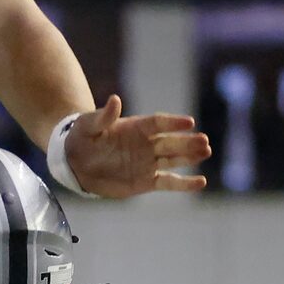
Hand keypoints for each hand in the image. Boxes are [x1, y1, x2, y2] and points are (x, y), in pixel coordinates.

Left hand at [64, 96, 210, 197]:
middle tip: (204, 141)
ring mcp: (148, 162)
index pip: (158, 123)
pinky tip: (201, 182)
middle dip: (187, 142)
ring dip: (190, 157)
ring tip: (206, 152)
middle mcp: (147, 144)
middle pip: (171, 142)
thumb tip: (115, 100)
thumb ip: (103, 116)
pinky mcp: (147, 181)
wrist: (76, 164)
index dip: (173, 123)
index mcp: (136, 127)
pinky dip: (184, 184)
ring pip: (174, 160)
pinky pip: (169, 182)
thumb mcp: (88, 126)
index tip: (189, 122)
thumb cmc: (82, 139)